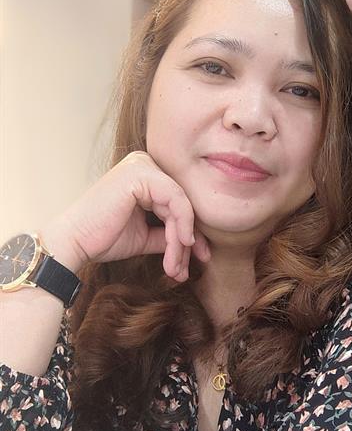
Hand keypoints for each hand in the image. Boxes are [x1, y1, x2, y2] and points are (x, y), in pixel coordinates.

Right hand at [42, 151, 210, 281]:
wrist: (74, 244)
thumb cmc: (103, 238)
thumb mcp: (146, 235)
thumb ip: (169, 233)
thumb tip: (195, 243)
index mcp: (145, 174)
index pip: (178, 202)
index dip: (191, 232)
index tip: (198, 258)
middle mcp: (144, 163)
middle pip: (182, 203)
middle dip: (189, 239)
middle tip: (191, 266)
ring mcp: (142, 165)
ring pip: (181, 205)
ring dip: (182, 241)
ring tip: (176, 267)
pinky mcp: (140, 174)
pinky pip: (175, 201)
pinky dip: (181, 227)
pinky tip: (181, 246)